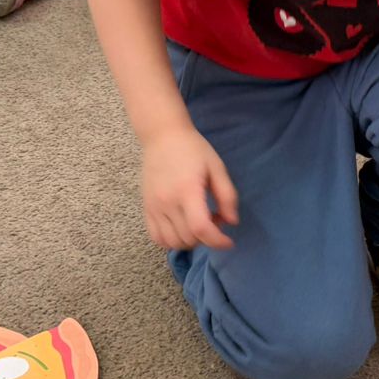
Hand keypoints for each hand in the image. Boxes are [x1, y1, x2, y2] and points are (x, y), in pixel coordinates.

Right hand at [140, 125, 238, 249]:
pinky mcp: (146, 209)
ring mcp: (154, 207)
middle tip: (215, 220)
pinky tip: (182, 229)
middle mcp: (167, 202)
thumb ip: (227, 196)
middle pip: (188, 238)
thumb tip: (232, 222)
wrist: (162, 136)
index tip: (229, 241)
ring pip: (171, 242)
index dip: (217, 241)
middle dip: (207, 238)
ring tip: (198, 224)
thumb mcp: (217, 168)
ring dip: (190, 241)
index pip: (200, 228)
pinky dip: (171, 241)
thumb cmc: (193, 149)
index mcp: (187, 190)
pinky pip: (156, 237)